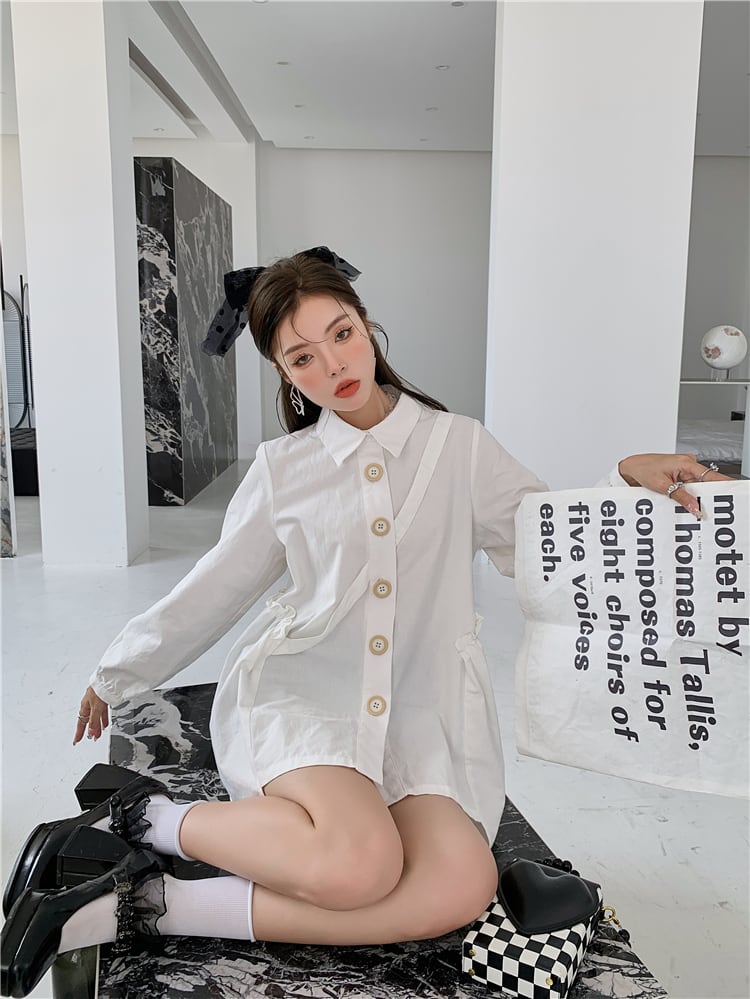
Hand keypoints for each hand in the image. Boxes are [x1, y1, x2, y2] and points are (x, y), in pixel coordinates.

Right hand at [73, 686, 109, 744]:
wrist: (107, 680)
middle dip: (90, 731)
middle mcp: (89, 705)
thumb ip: (93, 721)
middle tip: (91, 739)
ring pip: (96, 717)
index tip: (76, 741)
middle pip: (88, 721)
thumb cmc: (98, 690)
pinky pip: (102, 712)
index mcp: (84, 707)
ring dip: (97, 726)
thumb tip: (91, 732)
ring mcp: (96, 702)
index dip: (79, 733)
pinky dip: (103, 719)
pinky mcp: (103, 700)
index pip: (80, 723)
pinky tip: (105, 723)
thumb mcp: (96, 709)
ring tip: (99, 734)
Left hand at [618, 453, 732, 517]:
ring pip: (696, 488)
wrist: (631, 468)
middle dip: (705, 497)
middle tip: (705, 509)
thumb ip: (680, 496)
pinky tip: (684, 503)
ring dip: (694, 498)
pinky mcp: (680, 478)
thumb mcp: (662, 486)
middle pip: (704, 484)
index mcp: (686, 463)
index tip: (730, 492)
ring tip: (689, 506)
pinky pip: (689, 489)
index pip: (710, 475)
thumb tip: (695, 507)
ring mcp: (684, 472)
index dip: (722, 484)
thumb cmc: (643, 470)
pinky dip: (687, 496)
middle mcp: (688, 465)